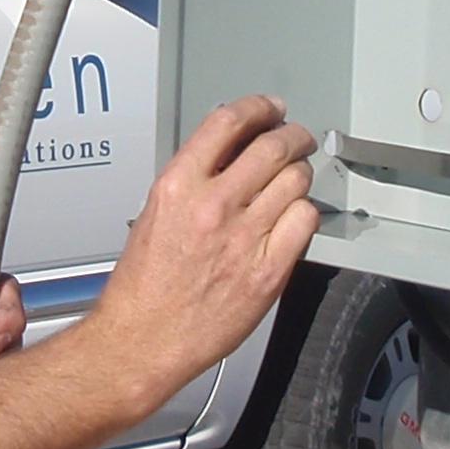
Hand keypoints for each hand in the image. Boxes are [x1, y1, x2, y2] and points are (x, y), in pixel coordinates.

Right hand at [77, 95, 317, 427]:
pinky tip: (294, 217)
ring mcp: (244, 239)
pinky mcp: (268, 272)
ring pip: (296, 180)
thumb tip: (231, 154)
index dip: (257, 107)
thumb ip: (194, 179)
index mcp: (178, 186)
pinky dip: (306, 212)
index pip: (228, 122)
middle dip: (292, 135)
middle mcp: (213, 206)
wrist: (143, 340)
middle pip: (273, 146)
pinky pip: (306, 222)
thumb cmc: (144, 286)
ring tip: (295, 178)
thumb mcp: (156, 213)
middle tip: (296, 138)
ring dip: (300, 173)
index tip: (269, 108)